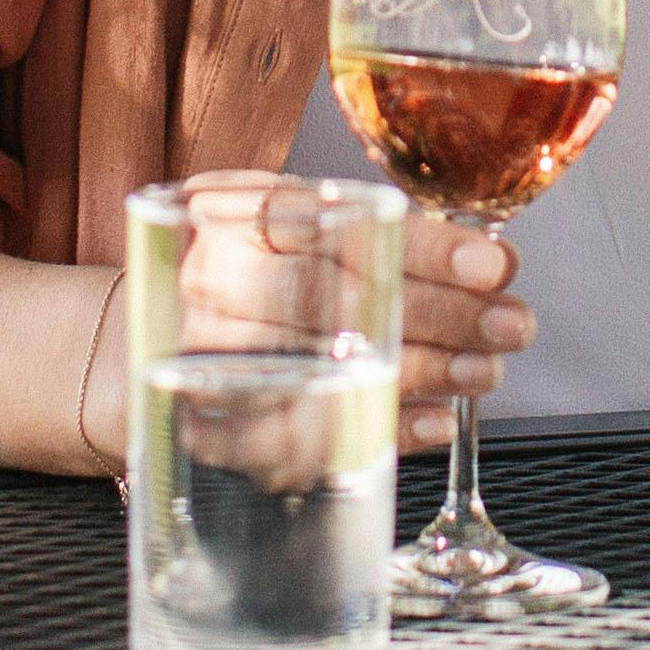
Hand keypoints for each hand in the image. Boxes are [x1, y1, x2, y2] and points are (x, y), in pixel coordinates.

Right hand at [157, 170, 527, 454]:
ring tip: (486, 370)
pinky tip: (437, 420)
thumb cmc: (243, 279)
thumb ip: (376, 237)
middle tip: (510, 323)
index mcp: (231, 211)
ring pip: (328, 366)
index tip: (494, 264)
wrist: (138, 345)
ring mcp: (203, 357)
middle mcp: (209, 279)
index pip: (339, 223)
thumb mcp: (290, 230)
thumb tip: (492, 265)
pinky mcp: (210, 431)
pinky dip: (381, 427)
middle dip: (439, 313)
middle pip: (337, 297)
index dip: (424, 247)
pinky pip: (308, 438)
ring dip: (422, 371)